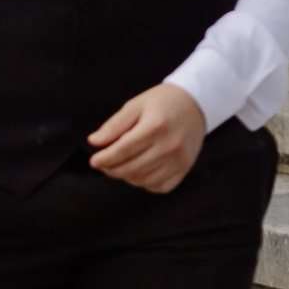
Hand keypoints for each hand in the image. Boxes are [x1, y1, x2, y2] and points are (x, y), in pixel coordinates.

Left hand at [88, 79, 207, 192]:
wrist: (195, 104)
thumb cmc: (162, 102)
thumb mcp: (136, 105)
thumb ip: (115, 124)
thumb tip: (94, 141)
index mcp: (155, 126)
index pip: (123, 150)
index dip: (105, 158)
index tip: (93, 161)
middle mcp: (169, 145)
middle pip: (132, 168)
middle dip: (112, 169)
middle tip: (103, 164)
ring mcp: (179, 160)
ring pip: (143, 180)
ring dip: (126, 176)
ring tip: (119, 166)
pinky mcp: (184, 168)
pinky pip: (159, 186)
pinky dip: (144, 183)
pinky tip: (138, 171)